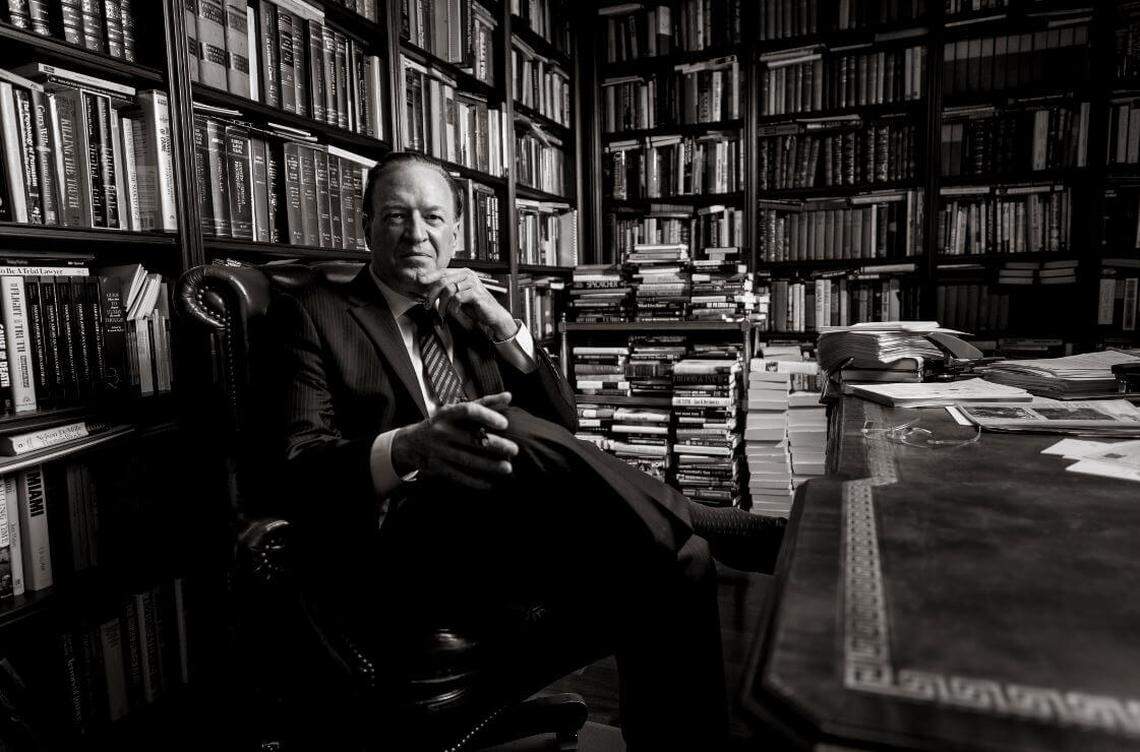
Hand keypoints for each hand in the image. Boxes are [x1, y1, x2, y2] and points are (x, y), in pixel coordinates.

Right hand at [391, 392, 518, 490]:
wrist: (411, 443)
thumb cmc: (443, 423)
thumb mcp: (457, 410)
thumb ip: (484, 403)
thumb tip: (509, 396)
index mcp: (448, 414)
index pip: (468, 411)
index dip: (487, 416)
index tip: (504, 423)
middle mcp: (441, 431)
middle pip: (471, 438)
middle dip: (495, 445)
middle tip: (515, 450)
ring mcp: (438, 450)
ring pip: (467, 460)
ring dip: (489, 465)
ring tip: (508, 468)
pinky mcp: (437, 467)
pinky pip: (459, 476)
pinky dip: (475, 481)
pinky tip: (491, 483)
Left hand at [418, 268, 516, 340]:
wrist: (492, 316)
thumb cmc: (475, 306)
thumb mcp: (458, 297)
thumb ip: (446, 291)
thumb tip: (429, 289)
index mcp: (463, 273)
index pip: (443, 272)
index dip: (430, 275)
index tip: (419, 279)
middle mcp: (468, 275)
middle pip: (443, 280)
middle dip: (433, 294)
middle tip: (428, 305)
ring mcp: (473, 283)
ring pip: (449, 289)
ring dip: (442, 303)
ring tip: (442, 313)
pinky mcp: (476, 293)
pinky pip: (457, 298)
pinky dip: (453, 307)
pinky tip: (454, 312)